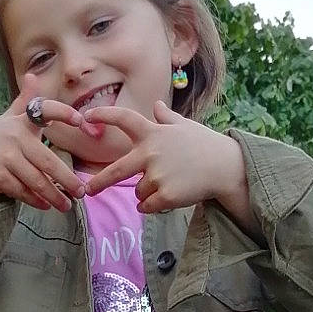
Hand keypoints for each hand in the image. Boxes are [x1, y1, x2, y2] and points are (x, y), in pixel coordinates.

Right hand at [0, 79, 101, 212]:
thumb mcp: (8, 116)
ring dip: (54, 196)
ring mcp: (6, 159)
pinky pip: (23, 192)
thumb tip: (33, 74)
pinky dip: (36, 200)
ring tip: (66, 205)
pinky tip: (45, 205)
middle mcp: (15, 138)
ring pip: (37, 181)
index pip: (44, 111)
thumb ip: (25, 100)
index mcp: (21, 122)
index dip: (62, 113)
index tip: (80, 120)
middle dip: (67, 179)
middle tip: (81, 191)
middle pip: (48, 161)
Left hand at [79, 100, 251, 219]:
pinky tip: (168, 197)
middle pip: (116, 170)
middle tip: (88, 190)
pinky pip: (146, 206)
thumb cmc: (205, 145)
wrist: (226, 167)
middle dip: (99, 182)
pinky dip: (152, 206)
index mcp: (153, 133)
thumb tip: (156, 105)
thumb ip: (166, 118)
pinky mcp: (165, 196)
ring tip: (170, 184)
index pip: (124, 119)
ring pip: (138, 192)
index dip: (104, 115)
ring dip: (147, 192)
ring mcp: (157, 175)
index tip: (86, 116)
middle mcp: (151, 153)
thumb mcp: (185, 126)